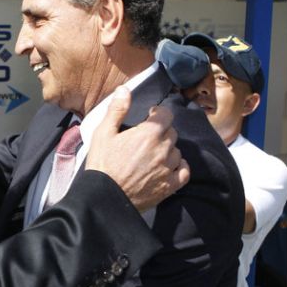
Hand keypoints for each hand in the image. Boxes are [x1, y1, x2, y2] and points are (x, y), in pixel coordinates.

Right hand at [85, 85, 189, 211]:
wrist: (104, 197)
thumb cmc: (102, 164)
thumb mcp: (103, 133)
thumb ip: (117, 110)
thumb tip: (125, 89)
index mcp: (149, 133)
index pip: (166, 115)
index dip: (158, 113)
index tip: (150, 116)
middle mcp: (163, 149)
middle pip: (172, 132)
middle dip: (161, 131)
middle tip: (147, 137)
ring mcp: (168, 169)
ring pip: (177, 151)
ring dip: (168, 149)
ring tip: (154, 154)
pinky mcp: (169, 186)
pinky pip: (184, 171)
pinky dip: (180, 167)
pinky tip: (170, 167)